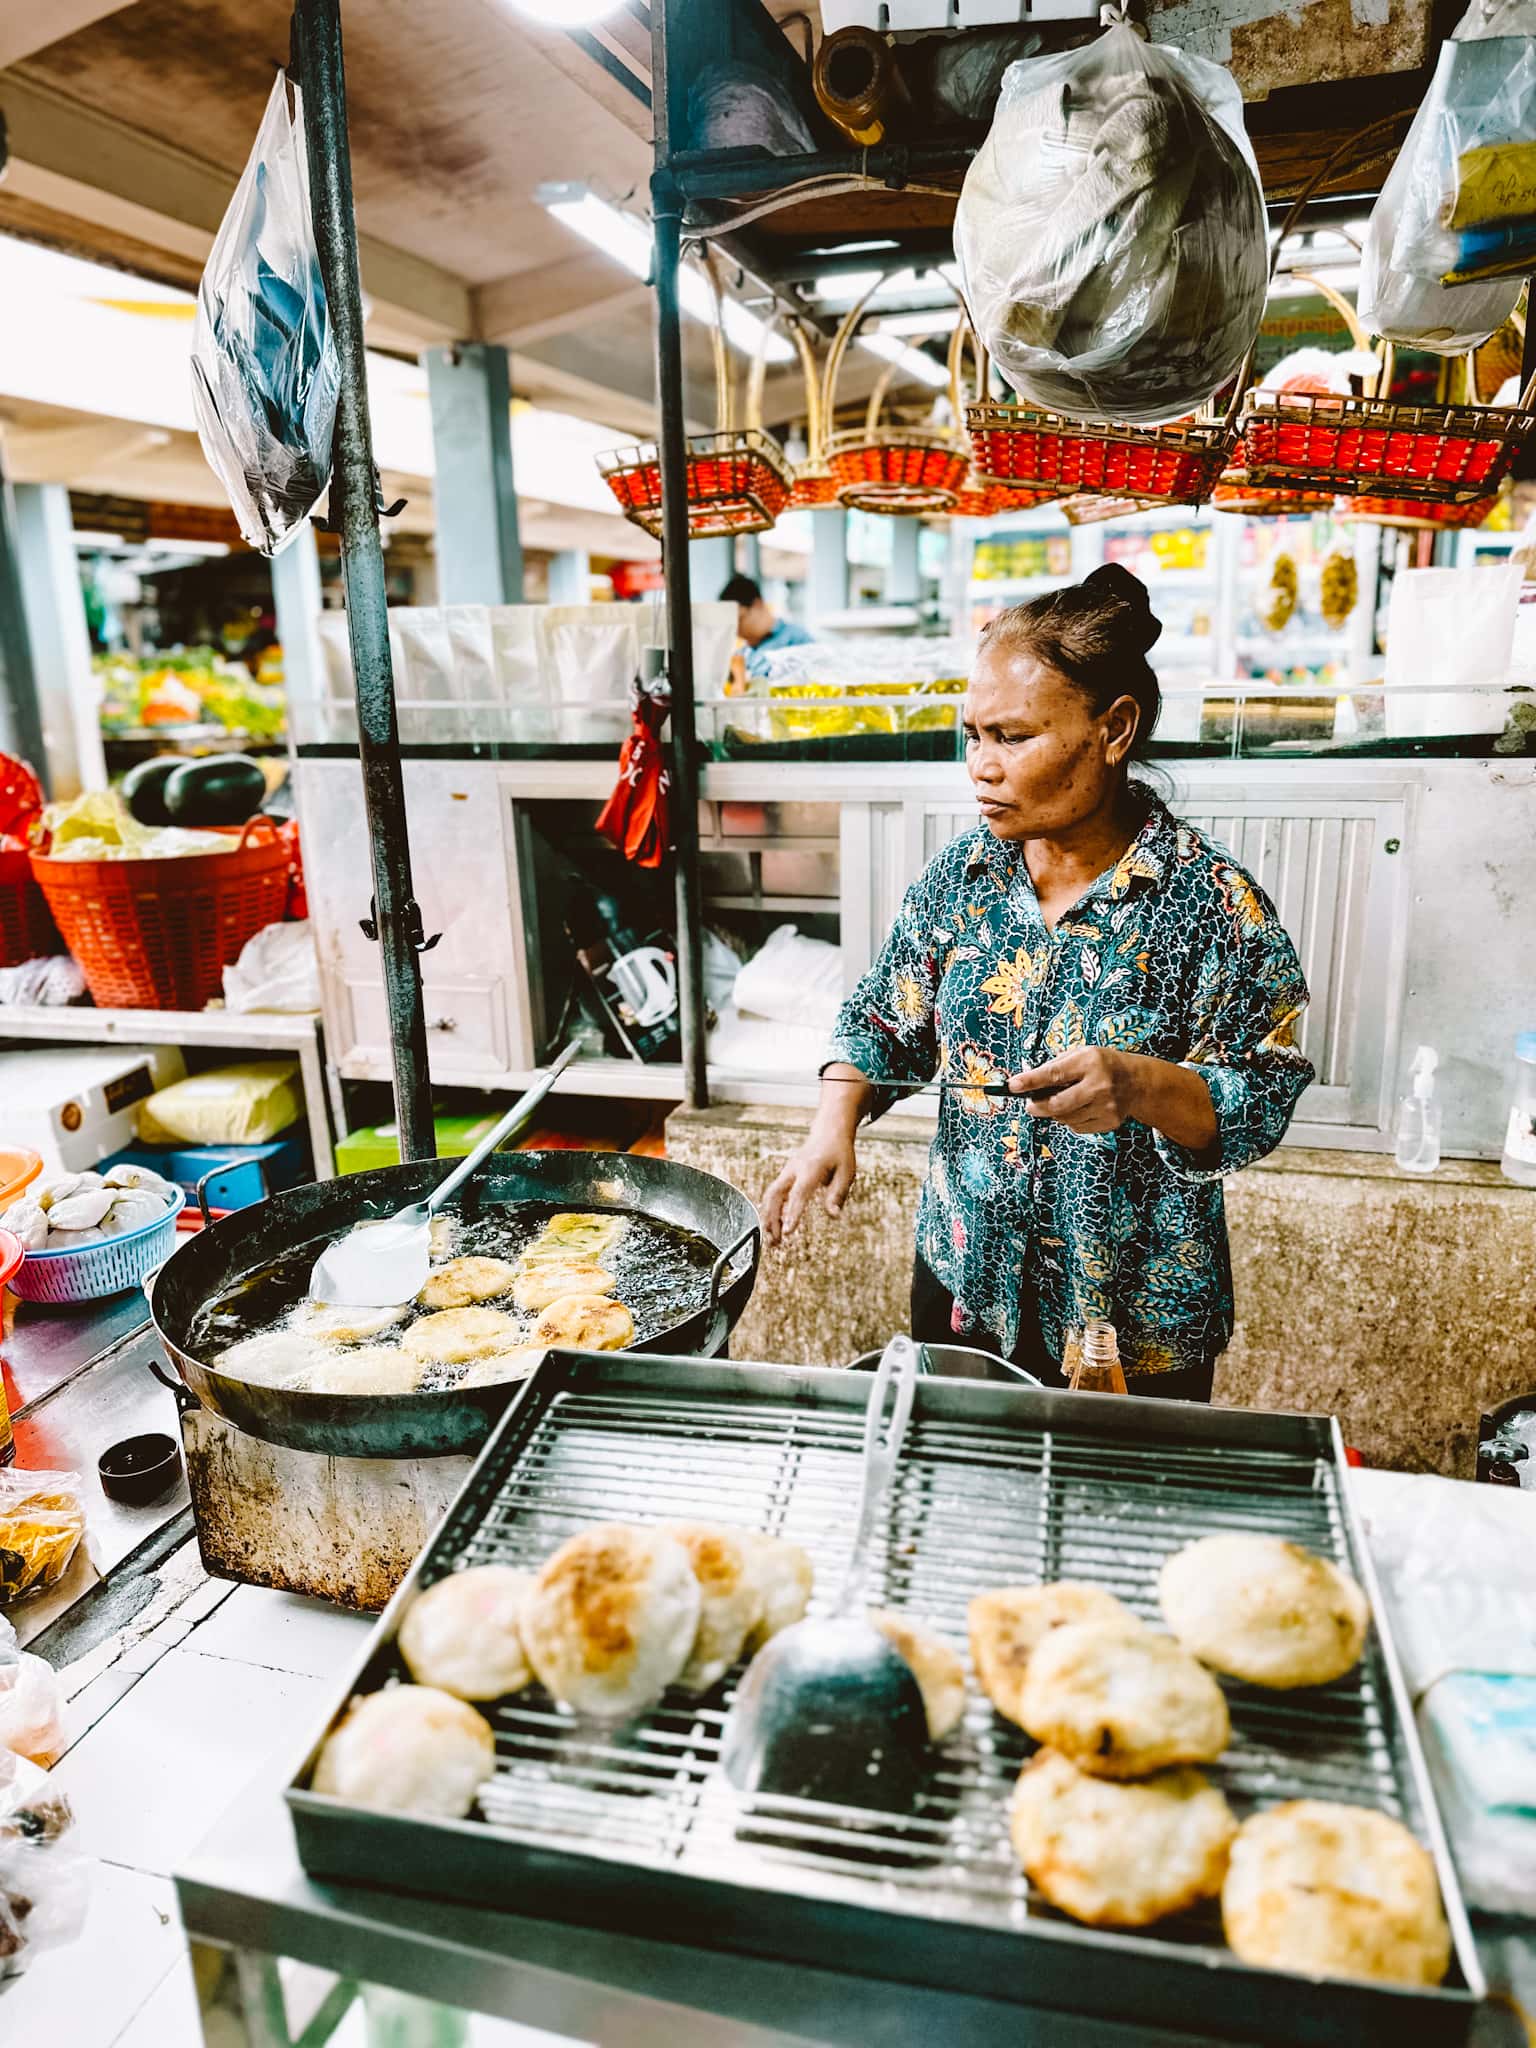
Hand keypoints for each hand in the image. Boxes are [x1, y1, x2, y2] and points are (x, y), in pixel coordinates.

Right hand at [761, 1128, 857, 1245]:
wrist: (829, 1133)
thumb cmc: (839, 1154)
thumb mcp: (846, 1173)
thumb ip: (838, 1194)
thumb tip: (833, 1215)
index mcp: (810, 1168)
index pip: (798, 1193)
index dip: (792, 1213)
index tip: (788, 1231)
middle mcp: (794, 1169)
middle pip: (775, 1195)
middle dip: (772, 1219)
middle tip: (775, 1242)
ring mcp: (787, 1172)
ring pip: (770, 1196)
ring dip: (768, 1218)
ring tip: (772, 1241)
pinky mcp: (785, 1176)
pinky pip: (773, 1195)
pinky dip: (771, 1212)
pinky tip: (774, 1228)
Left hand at [1010, 1050, 1219, 1153]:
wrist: (1137, 1082)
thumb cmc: (1102, 1065)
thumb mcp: (1081, 1054)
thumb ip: (1055, 1067)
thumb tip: (1026, 1083)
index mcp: (1090, 1061)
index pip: (1053, 1073)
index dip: (1030, 1081)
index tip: (1012, 1085)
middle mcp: (1100, 1085)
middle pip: (1058, 1105)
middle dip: (1037, 1107)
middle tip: (1030, 1105)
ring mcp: (1106, 1106)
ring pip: (1066, 1118)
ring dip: (1055, 1113)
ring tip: (1060, 1101)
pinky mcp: (1110, 1122)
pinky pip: (1078, 1127)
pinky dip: (1070, 1120)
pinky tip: (1078, 1108)